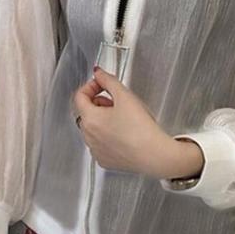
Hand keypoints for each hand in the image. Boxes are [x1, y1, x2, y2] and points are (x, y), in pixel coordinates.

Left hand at [72, 66, 204, 179]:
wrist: (154, 155)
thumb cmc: (141, 129)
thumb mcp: (125, 96)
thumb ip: (108, 80)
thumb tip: (98, 73)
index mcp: (90, 119)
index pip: (80, 96)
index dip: (91, 86)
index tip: (102, 84)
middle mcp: (88, 136)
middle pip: (86, 112)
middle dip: (99, 103)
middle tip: (117, 101)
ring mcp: (95, 150)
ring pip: (93, 128)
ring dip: (103, 120)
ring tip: (123, 118)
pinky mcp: (105, 160)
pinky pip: (100, 144)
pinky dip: (108, 136)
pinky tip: (124, 134)